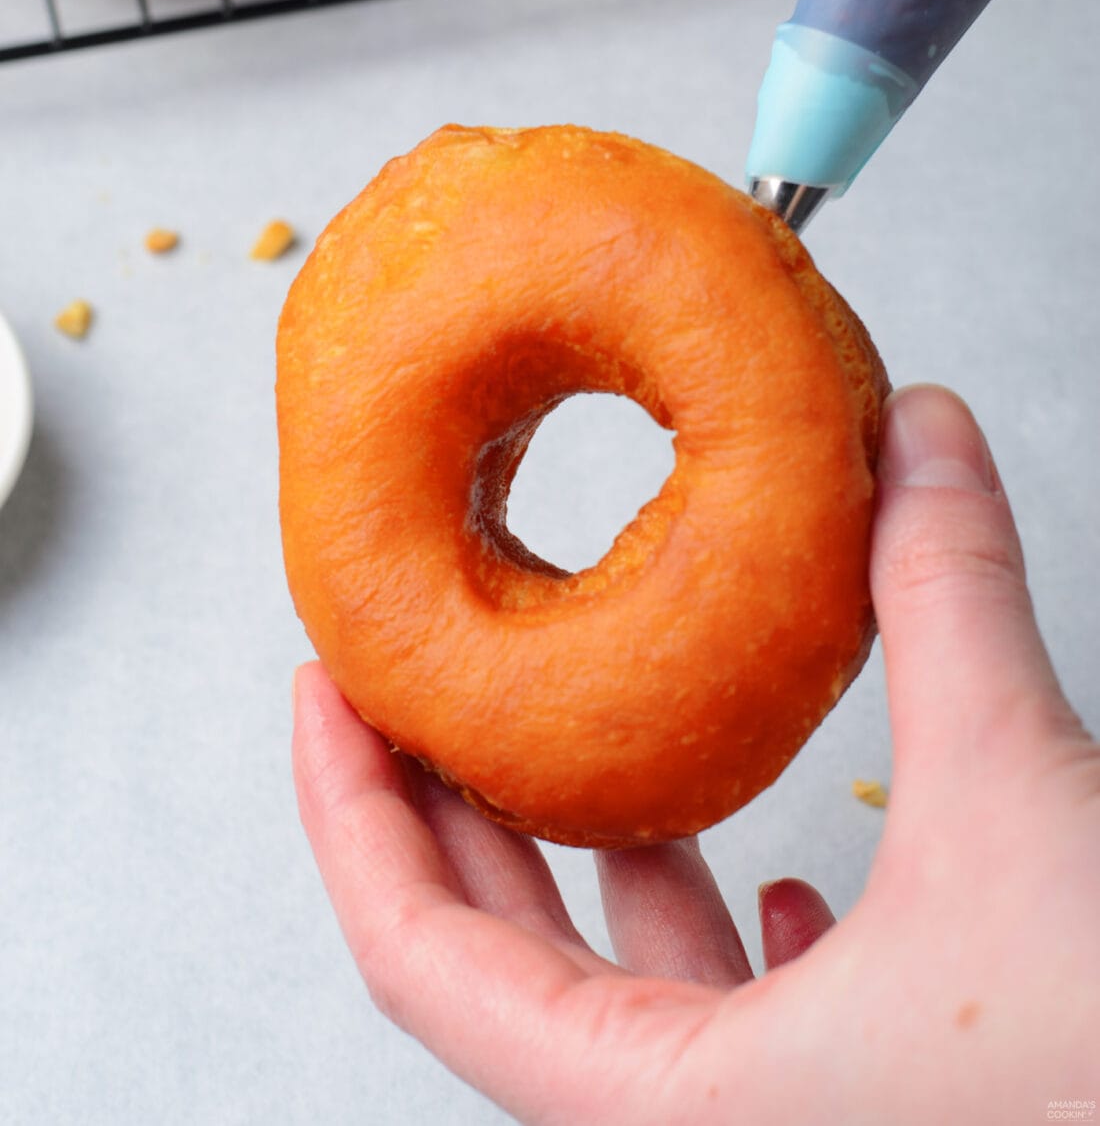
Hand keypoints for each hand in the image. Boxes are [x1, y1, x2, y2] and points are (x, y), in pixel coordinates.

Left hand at [292, 385, 1099, 1123]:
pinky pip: (727, 1016)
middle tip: (410, 683)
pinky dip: (706, 926)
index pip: (422, 960)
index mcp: (682, 1112)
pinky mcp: (864, 1106)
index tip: (326, 692)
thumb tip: (915, 438)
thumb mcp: (1017, 799)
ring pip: (616, 987)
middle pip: (498, 961)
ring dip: (579, 856)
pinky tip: (751, 871)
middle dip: (445, 807)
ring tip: (555, 740)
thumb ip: (950, 598)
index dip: (351, 811)